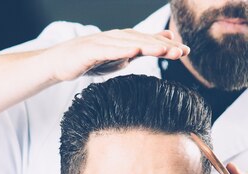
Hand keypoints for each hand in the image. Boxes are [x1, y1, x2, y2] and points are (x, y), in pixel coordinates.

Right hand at [47, 29, 189, 81]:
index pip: (149, 42)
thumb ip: (144, 47)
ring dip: (146, 46)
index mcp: (124, 40)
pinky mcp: (89, 51)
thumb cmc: (92, 59)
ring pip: (128, 44)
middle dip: (162, 46)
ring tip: (163, 50)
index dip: (168, 46)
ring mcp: (102, 43)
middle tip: (181, 52)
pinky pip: (107, 51)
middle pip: (142, 40)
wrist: (61, 63)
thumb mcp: (122, 55)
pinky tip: (132, 52)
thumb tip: (167, 38)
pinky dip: (120, 50)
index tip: (186, 52)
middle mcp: (115, 38)